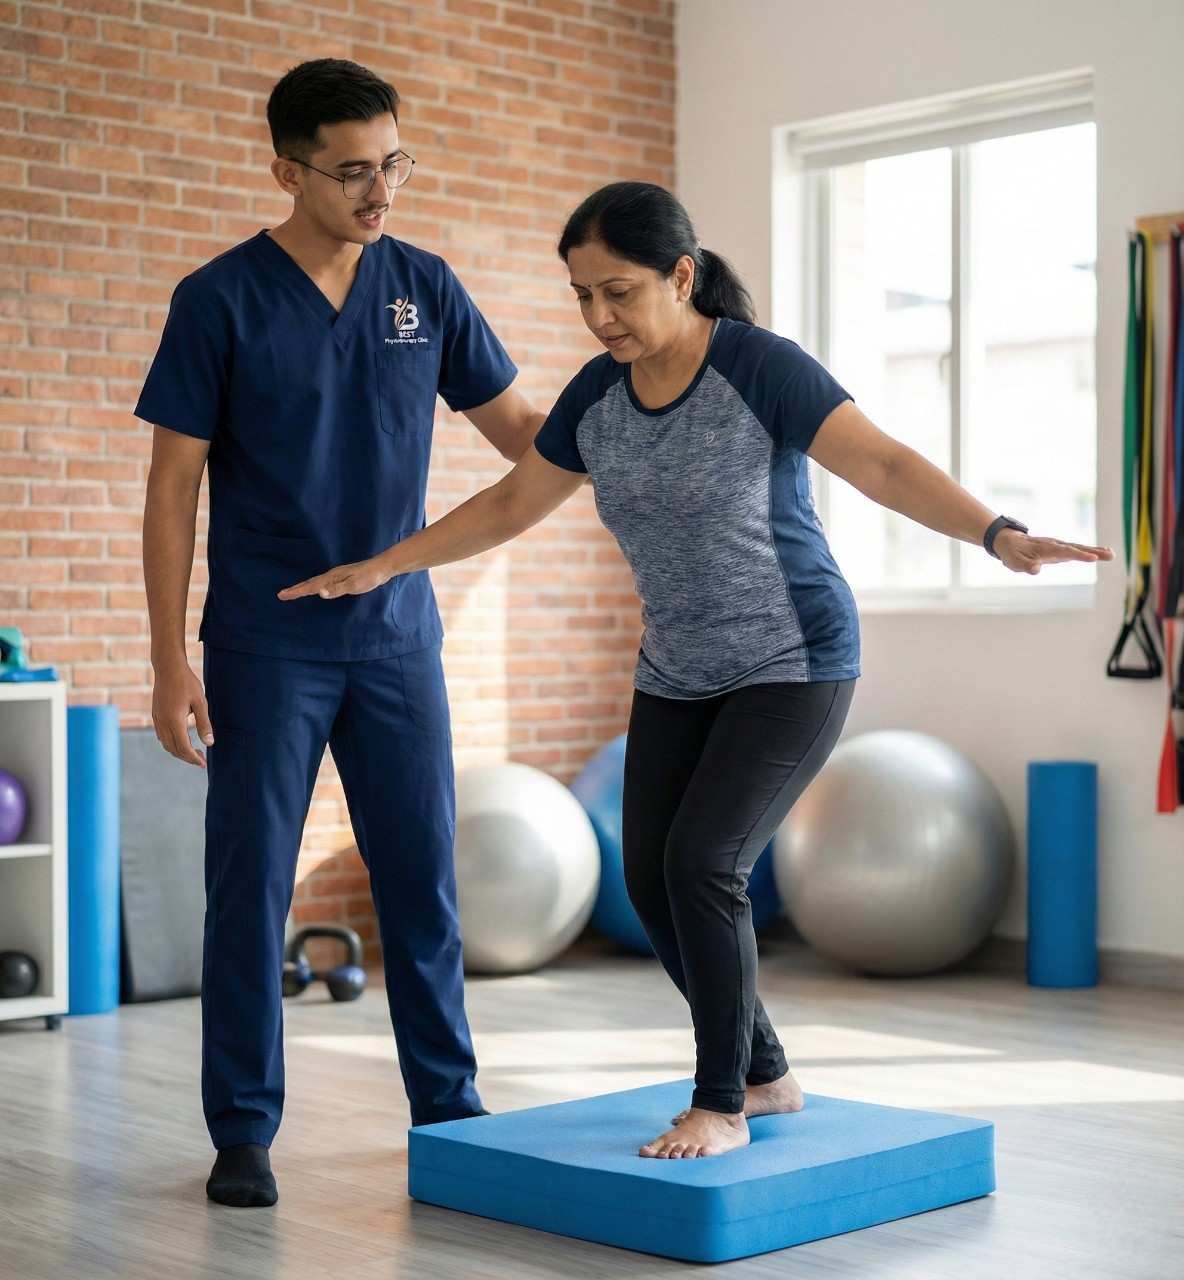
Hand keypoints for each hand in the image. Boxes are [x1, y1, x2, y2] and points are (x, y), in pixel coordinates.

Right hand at [151, 660, 213, 768]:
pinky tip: (182, 740)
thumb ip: (204, 724)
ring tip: (194, 751)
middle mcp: (163, 722)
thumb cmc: (187, 683)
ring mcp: (157, 719)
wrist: (168, 668)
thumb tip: (209, 743)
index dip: (193, 758)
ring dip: (179, 751)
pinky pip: (162, 735)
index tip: (203, 763)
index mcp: (174, 721)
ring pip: (166, 744)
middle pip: (173, 749)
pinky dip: (171, 743)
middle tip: (201, 759)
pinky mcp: (155, 715)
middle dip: (187, 757)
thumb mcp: (200, 702)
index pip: (183, 747)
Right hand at [277, 552, 394, 601]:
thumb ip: (337, 589)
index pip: (310, 586)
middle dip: (296, 589)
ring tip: (294, 591)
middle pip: (310, 583)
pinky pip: (323, 582)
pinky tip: (318, 588)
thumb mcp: (354, 585)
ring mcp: (337, 575)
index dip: (296, 591)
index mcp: (332, 577)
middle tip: (282, 594)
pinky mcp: (343, 577)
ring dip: (303, 587)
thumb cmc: (369, 577)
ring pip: (316, 582)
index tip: (282, 595)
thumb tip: (319, 593)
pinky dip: (315, 586)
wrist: (382, 567)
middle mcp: (332, 575)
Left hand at [994, 529, 1114, 574]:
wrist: (1009, 541)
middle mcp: (1054, 545)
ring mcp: (1058, 546)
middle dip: (1093, 552)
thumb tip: (1036, 569)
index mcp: (1045, 549)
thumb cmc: (1012, 553)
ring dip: (1095, 551)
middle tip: (1110, 555)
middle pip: (1076, 548)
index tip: (1093, 558)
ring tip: (1111, 554)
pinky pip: (1076, 549)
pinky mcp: (1060, 549)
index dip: (1078, 555)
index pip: (1064, 552)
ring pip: (1078, 548)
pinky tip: (1101, 553)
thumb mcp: (1014, 562)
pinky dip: (1089, 551)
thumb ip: (1026, 566)